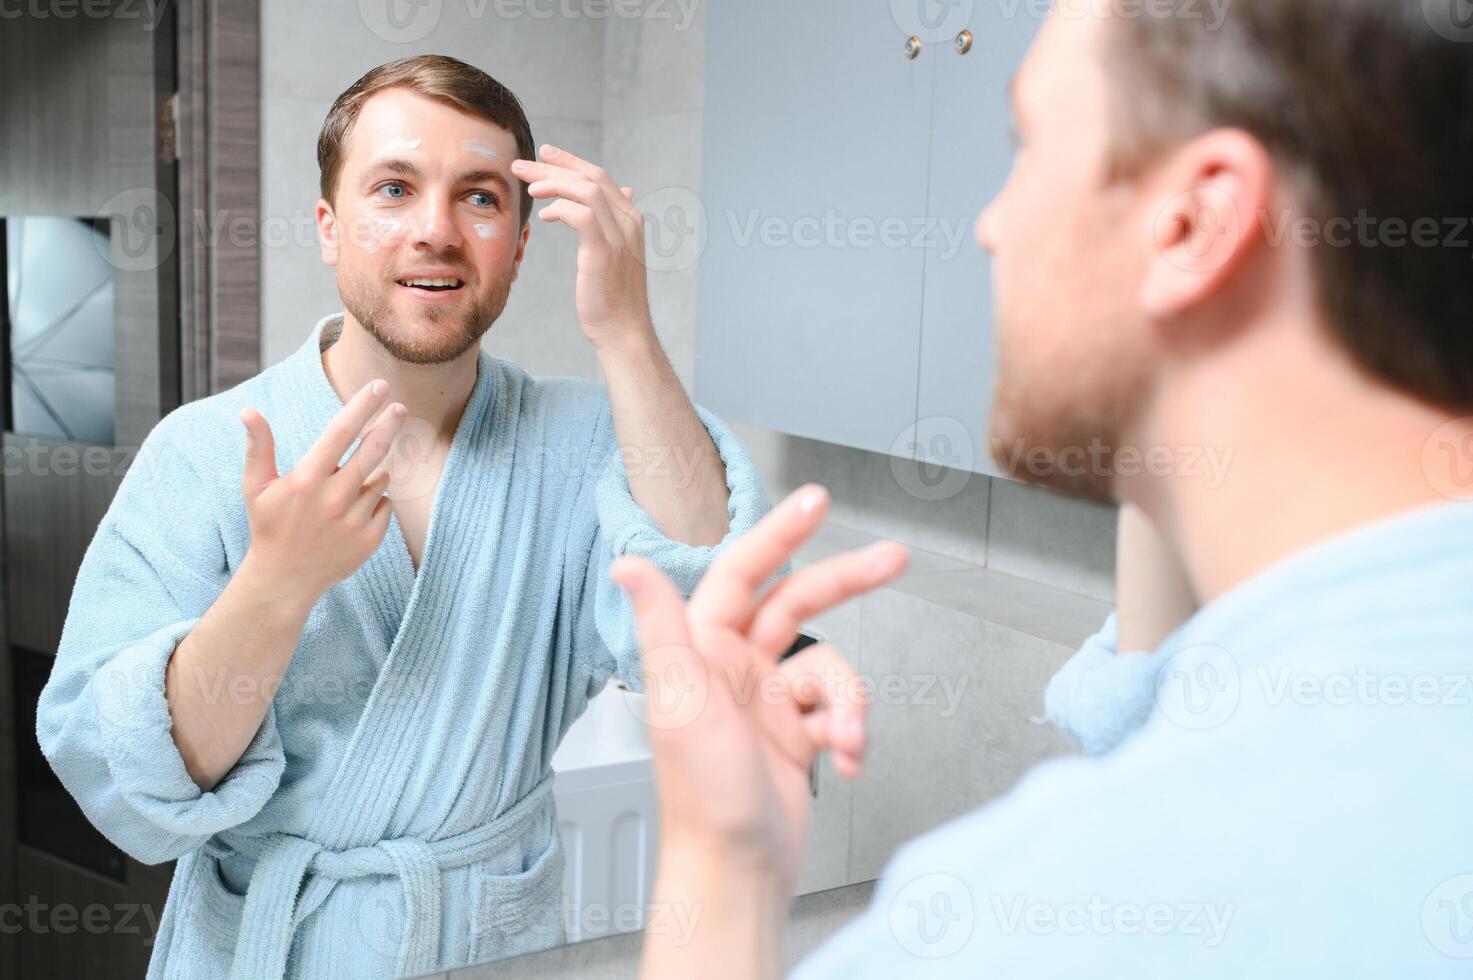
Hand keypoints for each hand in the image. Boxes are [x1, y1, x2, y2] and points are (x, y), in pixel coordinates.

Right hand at [237, 379, 407, 601]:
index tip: (379, 385)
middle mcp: (334, 497)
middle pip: (373, 450)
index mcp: (307, 479)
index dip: (362, 406)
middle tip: (401, 408)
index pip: (341, 432)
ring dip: (372, 473)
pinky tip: (354, 511)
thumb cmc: (270, 526)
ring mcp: (355, 519)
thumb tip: (249, 411)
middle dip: (389, 425)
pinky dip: (376, 500)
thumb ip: (258, 448)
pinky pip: (385, 505)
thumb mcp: (256, 487)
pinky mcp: (371, 539)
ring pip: (380, 479)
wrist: (285, 579)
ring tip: (348, 486)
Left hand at [512, 144, 653, 350]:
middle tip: (522, 164)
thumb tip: (625, 191)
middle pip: (591, 177)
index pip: (600, 177)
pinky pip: (580, 214)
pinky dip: (559, 208)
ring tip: (528, 188)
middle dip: (554, 165)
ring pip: (585, 190)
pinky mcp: (604, 251)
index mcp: (631, 219)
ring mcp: (619, 235)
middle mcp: (629, 221)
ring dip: (552, 183)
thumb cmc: (614, 298)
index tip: (544, 155)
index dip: (570, 162)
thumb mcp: (618, 253)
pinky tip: (543, 217)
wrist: (623, 331)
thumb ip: (615, 222)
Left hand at [611, 485, 908, 894]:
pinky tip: (848, 761)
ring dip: (848, 702)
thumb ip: (661, 626)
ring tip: (844, 740)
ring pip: (830, 669)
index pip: (744, 572)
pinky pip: (839, 713)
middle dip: (847, 581)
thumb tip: (626, 563)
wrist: (735, 872)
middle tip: (894, 557)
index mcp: (700, 648)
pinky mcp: (796, 736)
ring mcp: (767, 702)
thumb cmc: (701, 796)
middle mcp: (733, 667)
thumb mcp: (680, 702)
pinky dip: (851, 734)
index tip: (817, 501)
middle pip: (799, 603)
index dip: (780, 532)